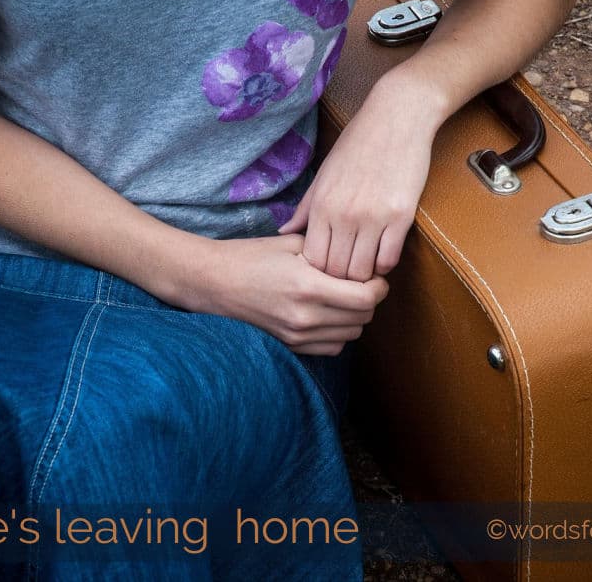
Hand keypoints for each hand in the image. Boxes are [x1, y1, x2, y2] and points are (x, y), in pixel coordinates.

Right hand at [164, 233, 388, 355]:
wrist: (212, 283)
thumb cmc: (251, 257)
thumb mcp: (292, 243)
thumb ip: (331, 252)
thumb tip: (363, 260)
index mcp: (308, 287)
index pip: (367, 298)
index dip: (379, 286)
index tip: (374, 276)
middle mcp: (305, 317)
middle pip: (364, 318)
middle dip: (369, 300)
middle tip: (361, 283)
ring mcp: (297, 336)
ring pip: (352, 335)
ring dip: (355, 317)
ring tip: (343, 298)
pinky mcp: (291, 346)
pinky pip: (333, 347)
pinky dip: (338, 333)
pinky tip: (327, 314)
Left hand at [278, 68, 447, 281]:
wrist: (397, 118)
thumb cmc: (358, 144)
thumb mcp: (324, 174)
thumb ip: (305, 208)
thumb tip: (284, 231)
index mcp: (322, 205)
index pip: (313, 260)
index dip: (319, 271)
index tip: (327, 269)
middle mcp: (344, 214)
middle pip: (336, 271)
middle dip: (340, 279)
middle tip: (347, 275)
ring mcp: (373, 217)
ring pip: (362, 271)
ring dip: (364, 275)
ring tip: (365, 267)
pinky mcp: (401, 216)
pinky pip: (389, 258)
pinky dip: (385, 264)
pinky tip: (383, 253)